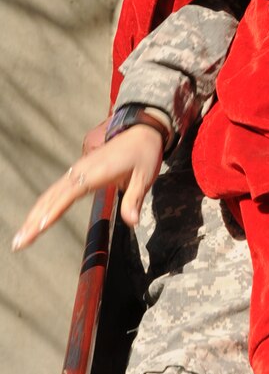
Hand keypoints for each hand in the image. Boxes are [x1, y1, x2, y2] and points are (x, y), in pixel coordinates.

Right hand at [12, 125, 163, 251]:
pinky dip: (43, 206)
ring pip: (50, 194)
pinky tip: (35, 220)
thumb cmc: (144, 154)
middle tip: (18, 243)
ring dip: (34, 215)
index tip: (40, 226)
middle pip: (53, 196)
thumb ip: (135, 198)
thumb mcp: (145, 176)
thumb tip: (132, 222)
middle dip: (34, 219)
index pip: (71, 193)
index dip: (55, 209)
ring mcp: (77, 170)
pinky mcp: (77, 172)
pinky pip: (56, 191)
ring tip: (20, 238)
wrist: (141, 131)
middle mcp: (81, 170)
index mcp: (97, 171)